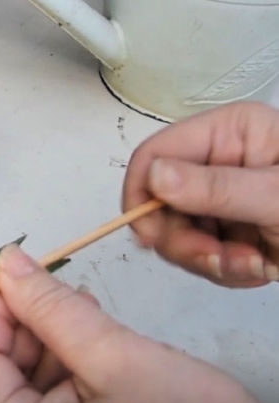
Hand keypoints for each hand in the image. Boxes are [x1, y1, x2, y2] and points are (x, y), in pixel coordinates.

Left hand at [0, 245, 278, 402]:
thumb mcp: (119, 360)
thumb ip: (53, 308)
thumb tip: (6, 262)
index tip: (23, 275)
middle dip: (27, 326)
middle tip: (66, 296)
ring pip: (19, 387)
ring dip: (49, 344)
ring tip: (88, 319)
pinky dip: (63, 371)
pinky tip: (93, 349)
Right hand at [122, 102, 278, 286]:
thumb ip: (217, 188)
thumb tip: (154, 176)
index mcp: (228, 134)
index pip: (153, 155)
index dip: (142, 196)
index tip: (153, 237)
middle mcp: (218, 161)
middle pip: (159, 203)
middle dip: (186, 241)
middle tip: (221, 260)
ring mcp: (222, 196)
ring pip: (177, 234)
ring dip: (209, 260)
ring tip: (255, 265)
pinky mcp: (230, 226)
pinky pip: (201, 253)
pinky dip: (224, 269)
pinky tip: (260, 268)